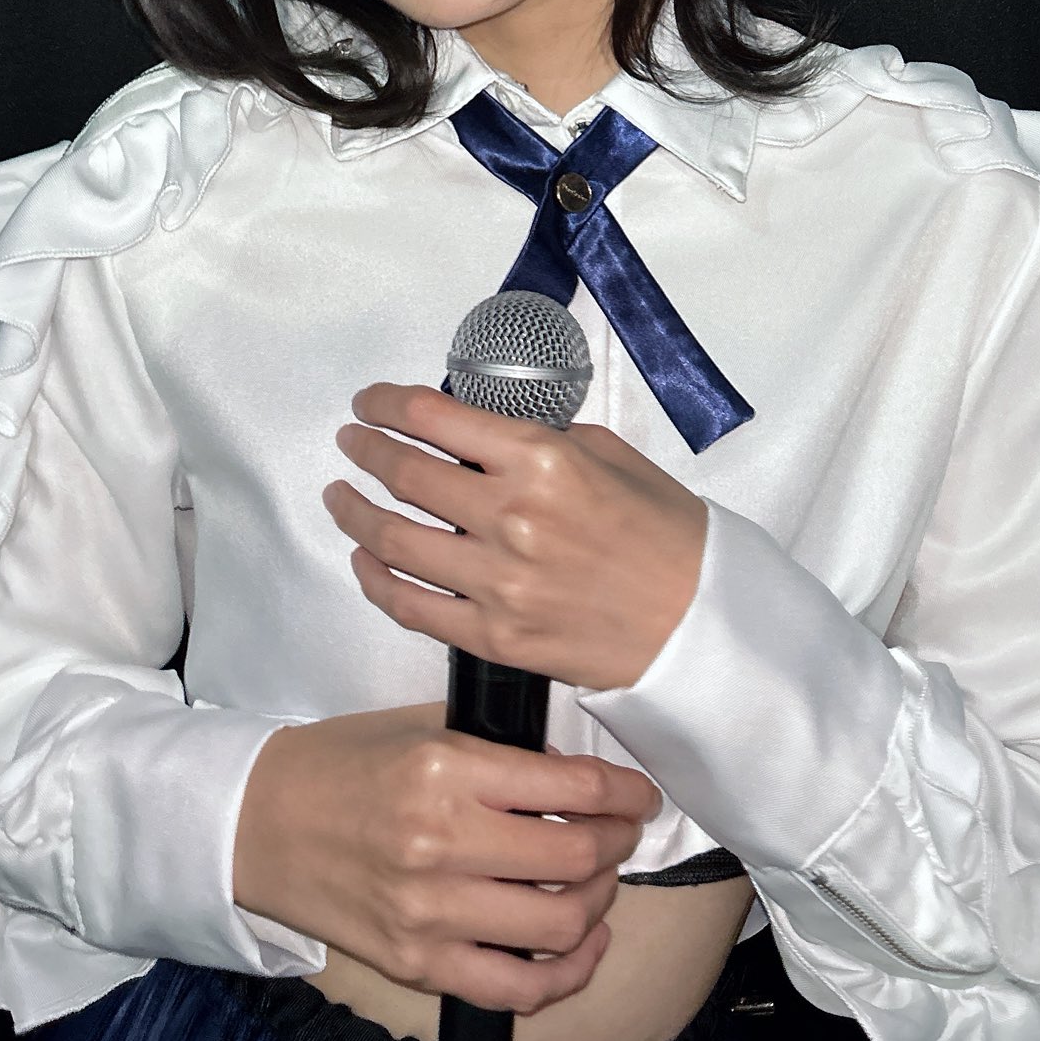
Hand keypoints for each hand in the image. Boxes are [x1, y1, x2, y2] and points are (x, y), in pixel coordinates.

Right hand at [232, 702, 663, 1012]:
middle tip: (623, 831)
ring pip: (559, 923)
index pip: (570, 785)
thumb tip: (578, 779)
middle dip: (619, 842)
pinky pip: (516, 988)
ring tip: (598, 880)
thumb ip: (498, 754)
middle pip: (575, 856)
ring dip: (599, 901)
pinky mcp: (415, 964)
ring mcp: (427, 913)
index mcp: (442, 768)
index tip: (638, 793)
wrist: (259, 823)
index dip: (623, 792)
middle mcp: (439, 842)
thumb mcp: (420, 731)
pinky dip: (566, 972)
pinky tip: (582, 943)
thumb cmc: (341, 766)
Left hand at [322, 384, 708, 690]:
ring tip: (340, 497)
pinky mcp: (495, 637)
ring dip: (354, 513)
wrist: (699, 624)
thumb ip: (543, 439)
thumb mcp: (611, 456)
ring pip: (394, 542)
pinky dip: (376, 580)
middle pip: (404, 475)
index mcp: (541, 460)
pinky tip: (364, 561)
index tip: (369, 402)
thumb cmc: (665, 535)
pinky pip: (413, 607)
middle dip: (365, 450)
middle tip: (350, 442)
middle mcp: (511, 516)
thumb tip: (486, 430)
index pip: (434, 419)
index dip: (386, 404)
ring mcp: (498, 582)